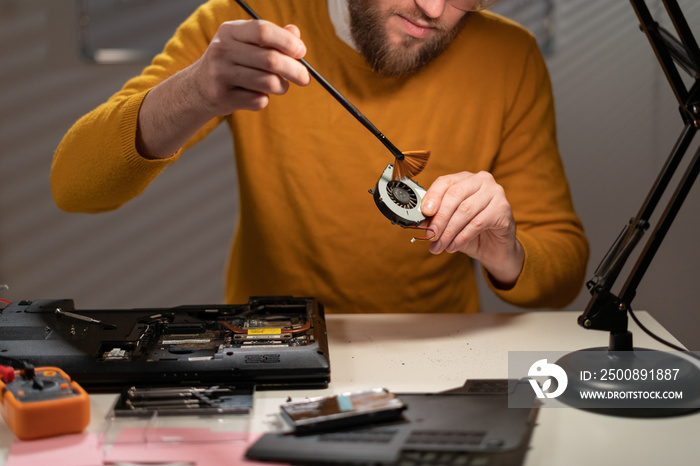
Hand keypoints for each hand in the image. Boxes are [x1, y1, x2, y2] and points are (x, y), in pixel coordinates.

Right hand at [189, 20, 310, 114]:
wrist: (198, 88)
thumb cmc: (231, 62)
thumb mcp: (246, 43)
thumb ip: (271, 37)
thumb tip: (295, 34)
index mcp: (230, 31)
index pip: (263, 31)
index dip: (287, 42)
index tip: (301, 52)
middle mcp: (222, 50)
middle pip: (270, 60)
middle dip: (295, 70)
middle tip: (305, 78)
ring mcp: (220, 74)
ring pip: (268, 82)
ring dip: (282, 87)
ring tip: (280, 86)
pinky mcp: (222, 97)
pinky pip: (258, 100)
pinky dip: (264, 99)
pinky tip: (255, 94)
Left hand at [421, 171, 524, 286]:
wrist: (495, 248)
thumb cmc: (471, 231)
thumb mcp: (449, 224)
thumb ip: (435, 219)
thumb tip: (419, 221)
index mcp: (465, 178)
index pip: (445, 182)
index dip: (432, 197)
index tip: (424, 213)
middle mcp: (481, 180)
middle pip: (455, 195)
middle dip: (440, 218)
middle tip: (431, 235)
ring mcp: (495, 192)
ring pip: (465, 210)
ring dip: (449, 231)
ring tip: (440, 245)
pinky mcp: (503, 209)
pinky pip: (477, 223)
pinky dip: (462, 237)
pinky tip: (453, 246)